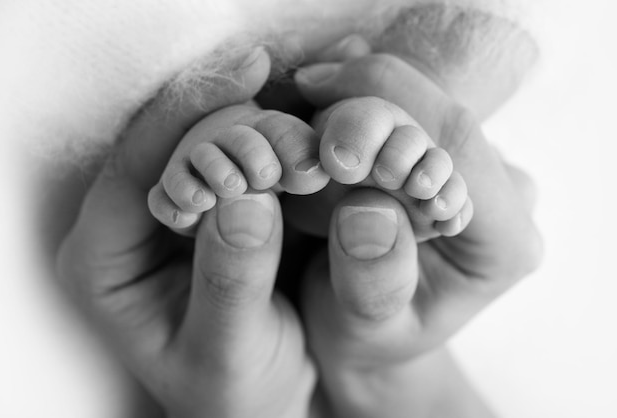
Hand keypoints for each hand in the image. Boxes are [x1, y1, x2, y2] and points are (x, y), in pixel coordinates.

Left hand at [57, 48, 314, 417]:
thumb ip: (230, 281)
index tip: (247, 76)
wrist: (258, 399)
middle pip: (171, 143)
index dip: (186, 113)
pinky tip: (310, 144)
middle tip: (295, 126)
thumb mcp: (227, 352)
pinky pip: (245, 159)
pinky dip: (278, 147)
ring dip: (262, 131)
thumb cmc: (232, 389)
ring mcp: (179, 209)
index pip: (132, 166)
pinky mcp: (220, 206)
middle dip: (233, 124)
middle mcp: (133, 223)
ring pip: (212, 142)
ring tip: (309, 138)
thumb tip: (248, 197)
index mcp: (105, 258)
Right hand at [289, 44, 542, 416]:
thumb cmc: (367, 340)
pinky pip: (401, 112)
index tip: (317, 121)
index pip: (459, 150)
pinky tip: (322, 115)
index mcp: (504, 242)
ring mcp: (473, 169)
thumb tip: (366, 208)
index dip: (385, 124)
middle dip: (366, 113)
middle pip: (441, 118)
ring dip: (356, 107)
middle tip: (304, 112)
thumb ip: (372, 281)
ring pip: (418, 105)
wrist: (370, 337)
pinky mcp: (439, 156)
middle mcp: (502, 196)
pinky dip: (355, 106)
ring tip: (311, 134)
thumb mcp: (365, 331)